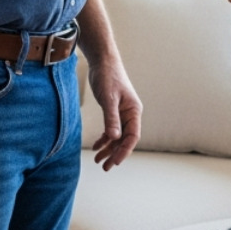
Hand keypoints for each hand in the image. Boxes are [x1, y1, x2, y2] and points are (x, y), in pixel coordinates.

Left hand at [86, 53, 140, 170]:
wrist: (103, 61)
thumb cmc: (108, 77)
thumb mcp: (108, 99)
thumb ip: (111, 119)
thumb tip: (114, 138)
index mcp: (134, 111)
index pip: (132, 136)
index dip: (125, 151)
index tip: (115, 162)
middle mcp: (130, 114)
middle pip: (125, 139)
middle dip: (115, 154)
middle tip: (105, 167)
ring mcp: (122, 113)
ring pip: (117, 136)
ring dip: (108, 149)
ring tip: (98, 160)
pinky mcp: (113, 110)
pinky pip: (111, 129)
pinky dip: (104, 139)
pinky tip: (96, 147)